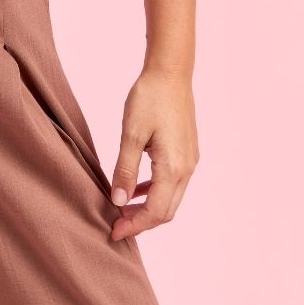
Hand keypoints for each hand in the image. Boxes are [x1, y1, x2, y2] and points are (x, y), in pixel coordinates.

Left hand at [108, 68, 199, 240]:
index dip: (135, 225)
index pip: (156, 211)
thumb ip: (125, 169)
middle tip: (116, 225)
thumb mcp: (131, 133)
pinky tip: (136, 187)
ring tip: (123, 209)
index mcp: (173, 167)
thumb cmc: (149, 98)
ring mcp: (190, 161)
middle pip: (166, 211)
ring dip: (149, 208)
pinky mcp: (187, 152)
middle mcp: (187, 169)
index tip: (113, 232)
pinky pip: (172, 183)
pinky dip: (155, 192)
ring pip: (171, 198)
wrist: (170, 72)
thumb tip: (118, 201)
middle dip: (142, 222)